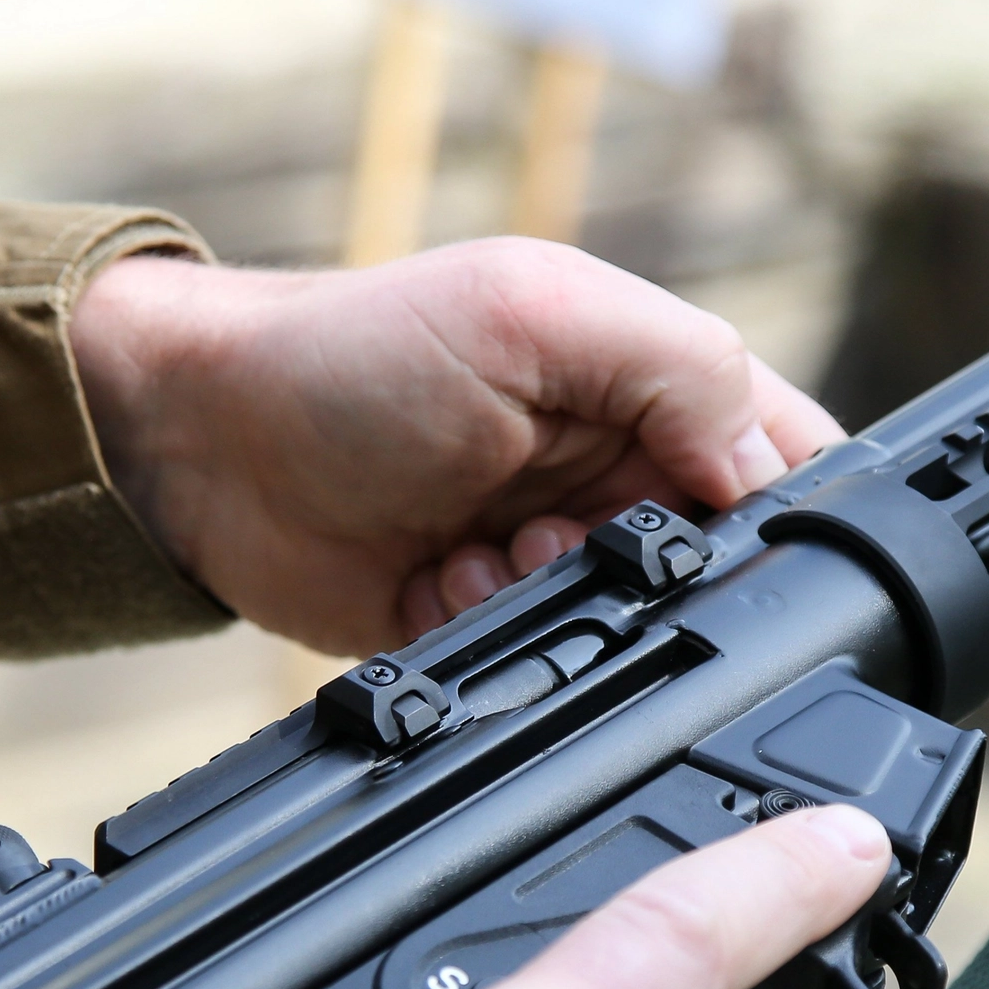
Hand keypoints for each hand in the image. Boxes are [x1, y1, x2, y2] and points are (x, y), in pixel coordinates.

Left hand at [70, 243, 844, 654]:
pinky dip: (501, 651)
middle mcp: (617, 473)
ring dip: (565, 610)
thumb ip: (676, 370)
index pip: (786, 458)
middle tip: (574, 537)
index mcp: (652, 384)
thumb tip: (767, 467)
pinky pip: (544, 676)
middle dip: (655, 575)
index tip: (719, 529)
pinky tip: (443, 588)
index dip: (785, 510)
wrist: (202, 446)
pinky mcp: (490, 626)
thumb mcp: (533, 313)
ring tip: (491, 553)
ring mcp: (554, 555)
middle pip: (715, 568)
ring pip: (631, 636)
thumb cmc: (349, 350)